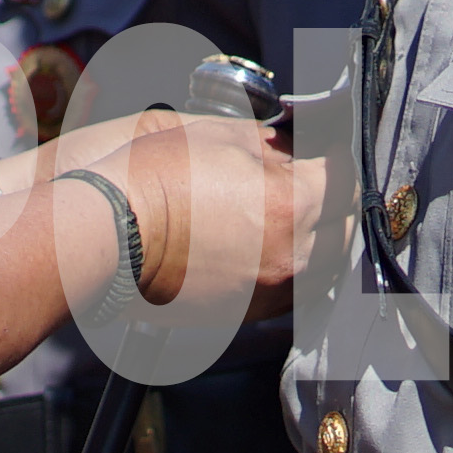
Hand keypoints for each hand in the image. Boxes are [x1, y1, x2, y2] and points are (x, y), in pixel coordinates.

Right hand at [89, 111, 325, 312]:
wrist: (107, 234)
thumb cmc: (155, 179)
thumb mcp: (222, 138)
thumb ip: (276, 145)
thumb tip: (299, 147)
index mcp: (291, 207)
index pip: (346, 180)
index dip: (340, 158)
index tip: (330, 150)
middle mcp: (290, 256)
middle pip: (346, 230)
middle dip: (339, 202)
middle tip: (319, 181)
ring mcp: (269, 291)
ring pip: (326, 269)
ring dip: (324, 241)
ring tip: (302, 218)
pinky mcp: (245, 313)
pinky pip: (293, 294)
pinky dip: (296, 271)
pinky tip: (274, 249)